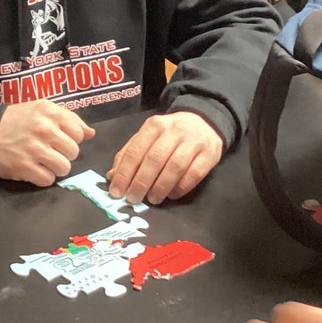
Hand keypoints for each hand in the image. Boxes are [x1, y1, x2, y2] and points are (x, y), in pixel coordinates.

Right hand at [0, 100, 94, 186]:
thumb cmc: (16, 120)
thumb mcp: (41, 109)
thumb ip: (68, 118)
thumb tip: (91, 133)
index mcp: (50, 112)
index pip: (79, 133)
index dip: (71, 138)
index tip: (59, 139)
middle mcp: (44, 129)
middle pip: (73, 152)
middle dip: (63, 154)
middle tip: (49, 150)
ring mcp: (34, 149)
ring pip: (64, 168)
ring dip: (55, 168)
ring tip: (43, 161)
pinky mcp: (25, 167)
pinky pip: (48, 179)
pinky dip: (43, 177)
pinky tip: (34, 169)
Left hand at [106, 111, 222, 204]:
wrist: (204, 122)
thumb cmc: (169, 134)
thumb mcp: (148, 136)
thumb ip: (130, 153)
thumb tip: (112, 176)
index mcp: (154, 125)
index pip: (135, 150)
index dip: (124, 173)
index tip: (116, 192)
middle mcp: (174, 131)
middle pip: (154, 159)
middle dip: (141, 182)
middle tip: (133, 199)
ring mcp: (193, 142)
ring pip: (175, 167)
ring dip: (161, 186)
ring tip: (152, 199)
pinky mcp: (209, 155)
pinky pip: (194, 174)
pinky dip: (181, 187)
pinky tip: (172, 195)